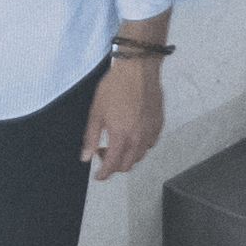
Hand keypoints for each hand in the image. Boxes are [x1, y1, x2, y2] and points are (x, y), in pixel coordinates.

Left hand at [80, 59, 165, 180]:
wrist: (138, 69)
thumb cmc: (114, 87)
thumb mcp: (96, 111)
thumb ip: (91, 137)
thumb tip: (85, 157)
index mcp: (121, 136)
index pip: (113, 165)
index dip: (104, 174)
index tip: (98, 176)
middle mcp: (138, 138)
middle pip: (128, 164)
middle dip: (115, 166)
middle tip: (104, 154)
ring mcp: (151, 132)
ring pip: (140, 155)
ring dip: (128, 156)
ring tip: (118, 144)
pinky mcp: (159, 124)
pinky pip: (150, 144)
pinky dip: (140, 146)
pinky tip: (133, 135)